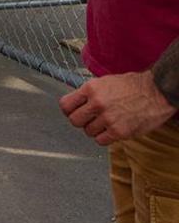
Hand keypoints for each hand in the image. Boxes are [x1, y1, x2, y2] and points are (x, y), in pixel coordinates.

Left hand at [59, 72, 175, 145]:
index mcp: (91, 88)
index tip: (73, 112)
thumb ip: (88, 93)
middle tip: (91, 118)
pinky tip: (112, 129)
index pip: (65, 105)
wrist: (156, 92)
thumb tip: (75, 103)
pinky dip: (104, 137)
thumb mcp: (105, 82)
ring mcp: (108, 118)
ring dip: (95, 129)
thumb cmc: (132, 86)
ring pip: (88, 131)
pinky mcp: (119, 132)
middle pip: (74, 120)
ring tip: (107, 122)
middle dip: (81, 121)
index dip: (68, 110)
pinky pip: (100, 141)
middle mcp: (97, 103)